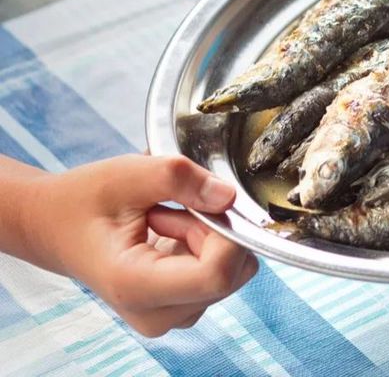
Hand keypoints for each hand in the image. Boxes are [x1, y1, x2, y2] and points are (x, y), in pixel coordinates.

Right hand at [14, 155, 256, 336]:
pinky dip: (205, 247)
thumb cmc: (84, 201)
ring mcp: (170, 317)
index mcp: (135, 287)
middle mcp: (156, 315)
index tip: (201, 203)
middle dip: (214, 231)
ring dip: (208, 238)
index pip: (216, 275)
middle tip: (171, 210)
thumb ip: (180, 178)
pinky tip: (169, 236)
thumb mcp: (129, 174)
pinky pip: (222, 274)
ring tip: (163, 223)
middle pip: (231, 273)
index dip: (226, 234)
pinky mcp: (180, 309)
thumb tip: (228, 197)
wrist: (55, 227)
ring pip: (232, 272)